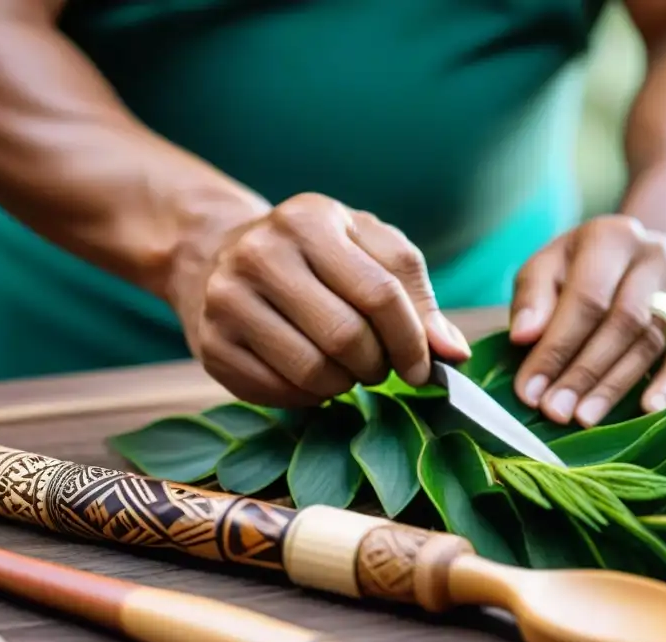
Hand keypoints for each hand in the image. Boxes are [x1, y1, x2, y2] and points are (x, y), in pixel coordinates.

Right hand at [168, 193, 470, 407]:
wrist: (219, 255)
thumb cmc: (316, 255)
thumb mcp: (369, 251)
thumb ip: (417, 297)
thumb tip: (453, 355)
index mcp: (310, 220)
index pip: (380, 294)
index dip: (412, 341)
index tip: (424, 369)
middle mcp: (261, 253)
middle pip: (346, 338)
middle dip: (377, 365)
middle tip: (378, 366)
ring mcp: (228, 300)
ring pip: (313, 372)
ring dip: (344, 384)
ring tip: (344, 368)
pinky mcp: (211, 346)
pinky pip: (279, 392)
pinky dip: (308, 396)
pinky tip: (309, 375)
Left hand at [509, 215, 665, 427]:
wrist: (643, 253)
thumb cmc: (582, 270)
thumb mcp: (548, 269)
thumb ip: (532, 298)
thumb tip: (523, 336)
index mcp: (610, 237)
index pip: (585, 299)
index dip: (556, 348)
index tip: (530, 390)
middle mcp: (654, 253)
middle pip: (621, 321)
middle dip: (584, 372)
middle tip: (556, 411)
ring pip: (650, 341)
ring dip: (615, 385)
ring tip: (584, 418)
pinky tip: (649, 409)